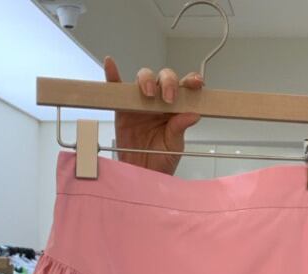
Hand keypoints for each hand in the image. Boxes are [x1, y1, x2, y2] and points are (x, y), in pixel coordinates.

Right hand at [104, 56, 202, 174]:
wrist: (142, 174)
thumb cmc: (160, 160)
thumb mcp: (174, 146)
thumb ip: (180, 128)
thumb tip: (193, 114)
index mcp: (176, 108)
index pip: (185, 88)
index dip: (191, 81)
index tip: (196, 83)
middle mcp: (159, 101)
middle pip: (164, 78)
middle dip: (168, 82)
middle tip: (168, 98)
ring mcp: (141, 102)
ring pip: (144, 78)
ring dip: (147, 80)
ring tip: (149, 93)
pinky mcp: (123, 109)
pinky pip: (117, 88)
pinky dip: (112, 75)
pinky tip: (111, 64)